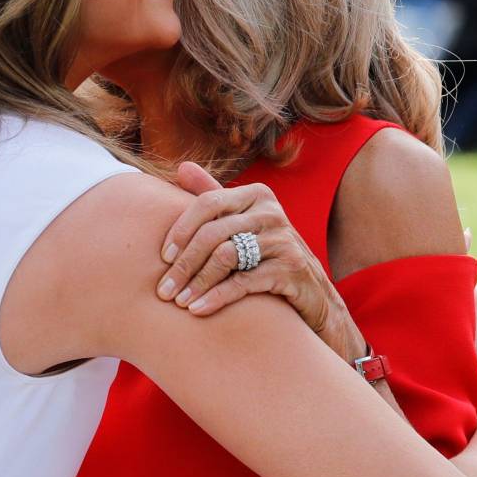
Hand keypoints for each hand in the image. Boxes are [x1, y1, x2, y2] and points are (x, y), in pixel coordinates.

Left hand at [157, 162, 363, 359]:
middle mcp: (272, 212)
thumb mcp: (243, 222)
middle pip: (213, 232)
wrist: (314, 294)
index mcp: (257, 195)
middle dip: (184, 263)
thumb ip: (214, 195)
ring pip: (225, 256)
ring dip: (197, 282)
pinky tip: (198, 309)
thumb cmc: (267, 256)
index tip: (163, 257)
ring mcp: (284, 239)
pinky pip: (244, 281)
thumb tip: (182, 166)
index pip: (208, 202)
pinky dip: (216, 297)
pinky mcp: (292, 268)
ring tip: (179, 302)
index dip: (181, 229)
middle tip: (164, 289)